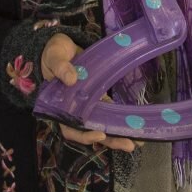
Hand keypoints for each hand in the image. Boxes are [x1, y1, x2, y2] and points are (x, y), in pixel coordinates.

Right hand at [41, 33, 136, 151]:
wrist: (64, 46)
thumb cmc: (54, 53)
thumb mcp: (54, 57)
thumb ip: (60, 67)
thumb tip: (71, 80)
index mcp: (59, 107)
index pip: (70, 129)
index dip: (84, 135)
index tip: (100, 134)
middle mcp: (74, 111)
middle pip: (91, 132)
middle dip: (110, 140)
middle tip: (129, 145)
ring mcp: (88, 106)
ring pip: (102, 125)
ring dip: (118, 133)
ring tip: (138, 140)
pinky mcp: (99, 98)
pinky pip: (109, 111)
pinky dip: (120, 119)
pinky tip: (134, 123)